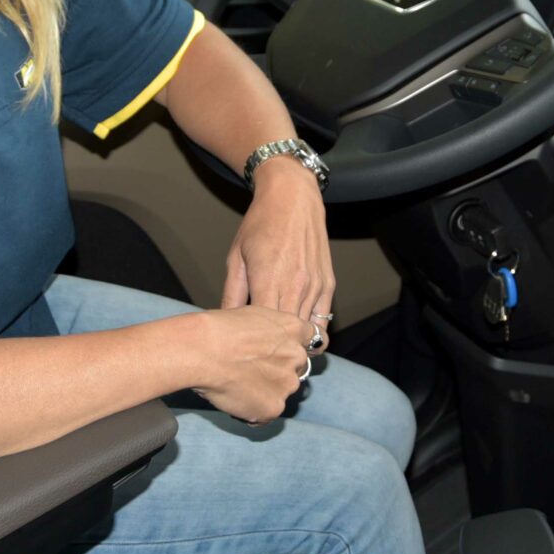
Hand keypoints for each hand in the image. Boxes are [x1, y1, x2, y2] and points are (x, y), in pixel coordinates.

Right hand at [187, 306, 316, 422]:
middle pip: (296, 369)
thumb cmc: (217, 329)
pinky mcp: (274, 407)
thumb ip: (268, 331)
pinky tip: (231, 399)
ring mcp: (287, 383)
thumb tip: (263, 342)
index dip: (302, 349)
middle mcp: (297, 356)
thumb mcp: (251, 316)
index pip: (315, 340)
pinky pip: (264, 414)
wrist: (203, 350)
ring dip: (264, 393)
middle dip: (278, 373)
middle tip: (249, 372)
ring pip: (280, 393)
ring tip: (234, 385)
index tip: (290, 354)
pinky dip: (250, 412)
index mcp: (293, 328)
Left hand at [222, 158, 335, 344]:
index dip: (254, 343)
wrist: (292, 197)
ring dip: (293, 342)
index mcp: (267, 279)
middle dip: (273, 347)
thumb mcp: (236, 258)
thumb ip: (232, 295)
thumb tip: (225, 322)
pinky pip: (322, 320)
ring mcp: (315, 286)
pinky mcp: (328, 284)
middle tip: (260, 357)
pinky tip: (297, 335)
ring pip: (307, 332)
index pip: (263, 329)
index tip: (244, 349)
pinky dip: (312, 332)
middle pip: (286, 335)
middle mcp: (295, 285)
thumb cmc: (260, 224)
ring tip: (277, 349)